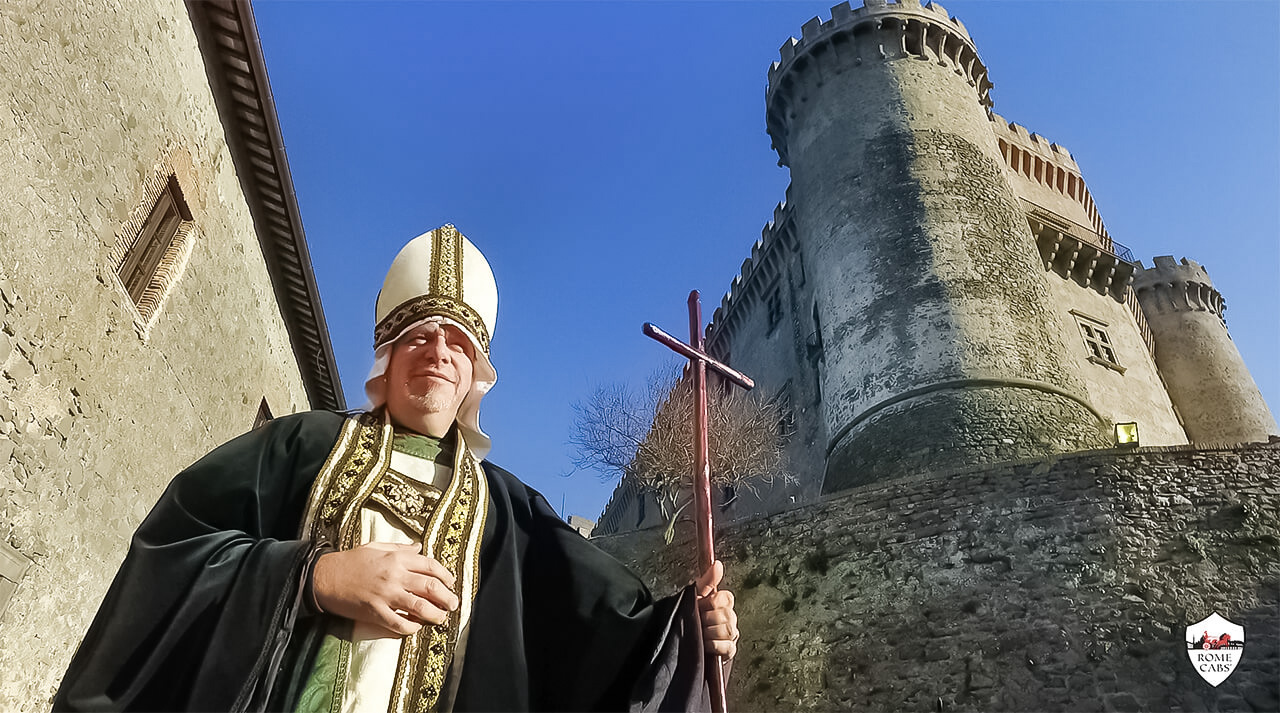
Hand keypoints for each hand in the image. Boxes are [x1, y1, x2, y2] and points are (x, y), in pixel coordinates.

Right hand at [312, 542, 459, 636]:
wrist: (324, 577)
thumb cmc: (350, 561)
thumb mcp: (376, 547)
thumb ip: (400, 548)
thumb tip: (419, 548)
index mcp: (396, 558)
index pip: (430, 566)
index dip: (446, 575)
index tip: (451, 583)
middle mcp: (394, 575)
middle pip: (431, 587)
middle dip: (447, 597)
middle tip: (453, 604)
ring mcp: (385, 595)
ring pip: (420, 607)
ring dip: (436, 614)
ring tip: (442, 617)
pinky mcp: (375, 612)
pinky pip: (399, 624)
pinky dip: (412, 627)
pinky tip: (417, 627)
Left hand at [695, 560, 738, 659]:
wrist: (683, 642)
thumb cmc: (691, 616)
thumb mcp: (695, 597)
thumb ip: (706, 581)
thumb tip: (717, 564)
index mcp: (724, 602)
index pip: (724, 598)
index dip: (709, 603)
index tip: (698, 606)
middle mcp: (731, 617)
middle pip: (725, 615)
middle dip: (706, 619)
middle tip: (697, 621)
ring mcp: (732, 634)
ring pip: (727, 630)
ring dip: (709, 632)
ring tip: (699, 633)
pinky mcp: (729, 650)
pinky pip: (727, 646)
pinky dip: (714, 645)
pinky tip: (705, 644)